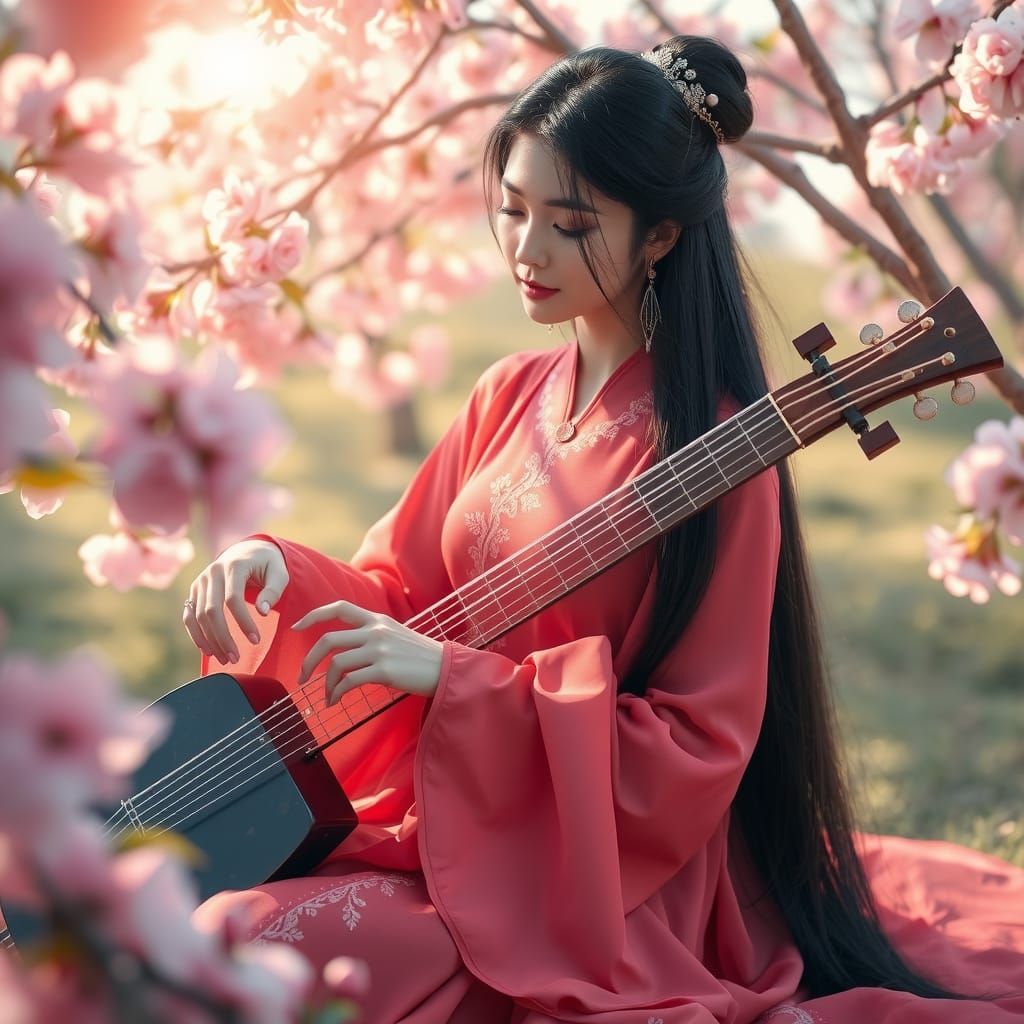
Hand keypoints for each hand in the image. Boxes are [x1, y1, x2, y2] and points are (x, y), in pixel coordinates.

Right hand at [182, 539, 288, 664]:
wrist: (247, 550)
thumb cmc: (267, 564)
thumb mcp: (279, 572)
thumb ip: (273, 590)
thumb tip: (263, 612)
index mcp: (234, 566)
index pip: (233, 598)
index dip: (243, 622)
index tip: (255, 640)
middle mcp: (212, 572)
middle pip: (211, 610)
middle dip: (223, 637)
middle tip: (235, 658)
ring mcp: (200, 581)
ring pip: (198, 616)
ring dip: (209, 640)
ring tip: (225, 659)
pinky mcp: (194, 590)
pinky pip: (189, 615)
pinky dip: (196, 634)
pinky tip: (207, 650)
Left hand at [291, 600, 443, 705]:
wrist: (446, 667)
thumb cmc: (420, 657)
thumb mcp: (396, 635)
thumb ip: (372, 635)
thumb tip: (346, 650)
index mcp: (377, 620)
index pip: (339, 608)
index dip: (313, 615)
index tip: (296, 627)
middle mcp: (375, 631)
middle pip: (328, 640)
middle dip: (309, 660)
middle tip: (301, 677)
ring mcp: (379, 650)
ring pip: (336, 664)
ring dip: (325, 684)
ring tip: (327, 698)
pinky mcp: (384, 670)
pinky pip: (349, 682)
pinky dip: (336, 693)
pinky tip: (335, 701)